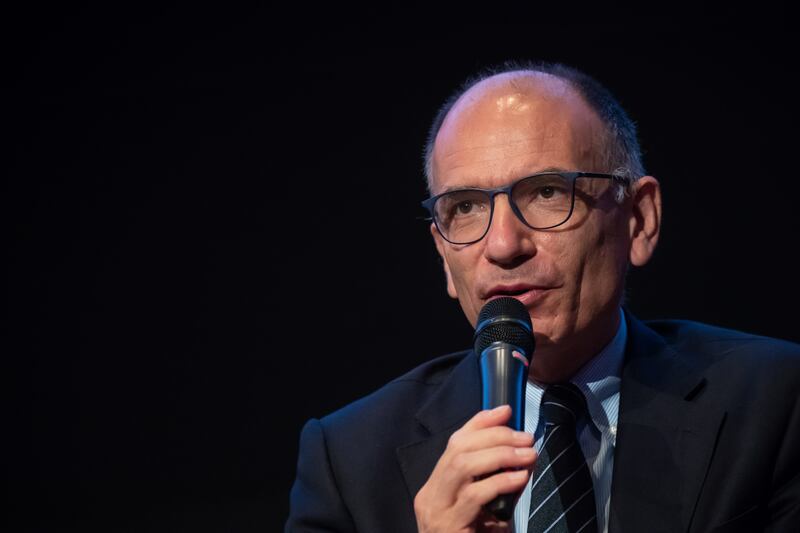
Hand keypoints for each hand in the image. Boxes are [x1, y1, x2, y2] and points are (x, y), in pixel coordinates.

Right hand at [414, 405, 535, 532]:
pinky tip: (520, 477)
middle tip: (526, 437)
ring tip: (527, 453)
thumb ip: (498, 484)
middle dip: (495, 436)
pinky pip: (474, 496)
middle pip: (458, 449)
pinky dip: (500, 482)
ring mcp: (436, 511)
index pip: (454, 442)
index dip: (480, 422)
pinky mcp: (448, 527)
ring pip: (462, 466)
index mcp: (435, 487)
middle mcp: (430, 496)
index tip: (506, 410)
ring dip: (499, 454)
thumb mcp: (487, 511)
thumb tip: (523, 455)